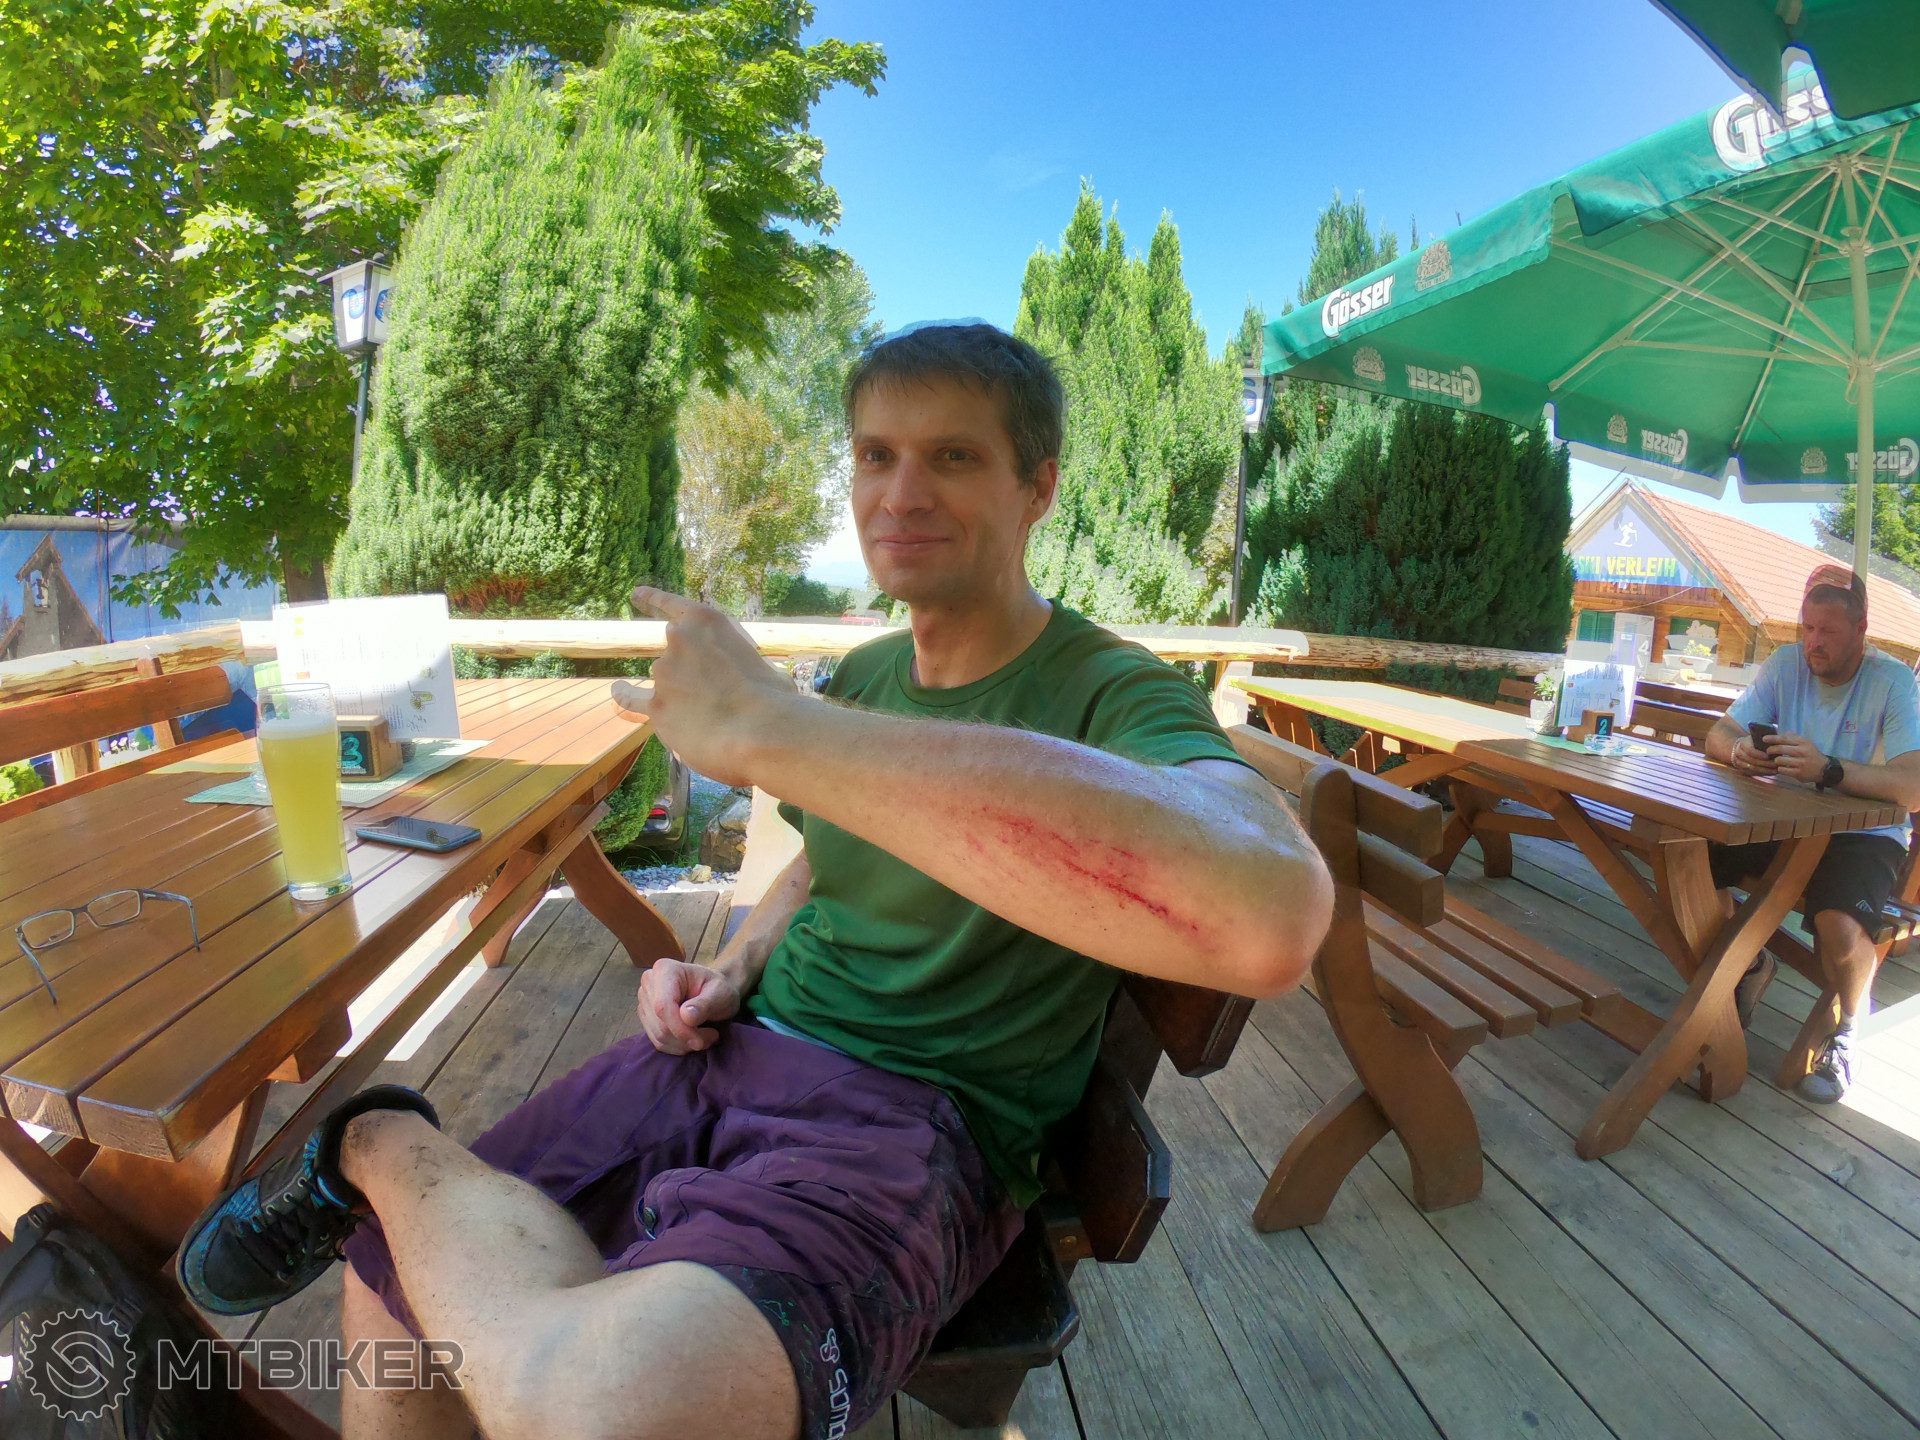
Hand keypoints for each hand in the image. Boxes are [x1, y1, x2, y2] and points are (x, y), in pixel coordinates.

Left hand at [628, 587, 805, 787]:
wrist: (761, 731)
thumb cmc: (774, 699)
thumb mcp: (762, 663)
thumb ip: (738, 666)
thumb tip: (734, 687)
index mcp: (708, 621)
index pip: (672, 604)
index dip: (653, 599)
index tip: (636, 594)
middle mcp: (679, 639)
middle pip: (675, 652)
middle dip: (693, 670)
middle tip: (720, 692)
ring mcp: (664, 672)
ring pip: (666, 680)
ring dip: (682, 693)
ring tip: (712, 716)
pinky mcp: (656, 707)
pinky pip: (632, 698)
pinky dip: (623, 693)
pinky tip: (617, 689)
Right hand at [637, 958, 740, 1053]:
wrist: (715, 991)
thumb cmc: (719, 989)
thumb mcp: (721, 993)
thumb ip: (705, 1004)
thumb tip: (686, 1016)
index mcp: (665, 970)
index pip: (663, 1006)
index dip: (680, 1029)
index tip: (700, 1041)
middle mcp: (649, 983)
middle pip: (660, 1025)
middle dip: (687, 1038)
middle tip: (712, 1036)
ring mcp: (645, 1001)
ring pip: (659, 1036)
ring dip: (684, 1044)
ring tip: (707, 1036)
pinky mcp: (647, 1017)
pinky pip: (658, 1041)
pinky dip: (678, 1046)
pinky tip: (694, 1038)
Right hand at [1730, 736, 1778, 774]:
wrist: (1744, 748)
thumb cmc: (1756, 742)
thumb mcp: (1759, 738)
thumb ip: (1767, 741)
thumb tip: (1778, 746)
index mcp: (1743, 744)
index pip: (1750, 750)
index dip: (1759, 754)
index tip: (1769, 756)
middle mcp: (1739, 754)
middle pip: (1751, 761)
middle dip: (1765, 763)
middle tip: (1776, 764)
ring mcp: (1739, 763)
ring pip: (1752, 769)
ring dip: (1765, 770)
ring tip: (1776, 770)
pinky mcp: (1741, 770)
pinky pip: (1752, 773)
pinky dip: (1762, 773)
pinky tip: (1771, 772)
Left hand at [1764, 730, 1827, 783]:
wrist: (1824, 769)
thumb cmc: (1811, 754)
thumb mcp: (1806, 743)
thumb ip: (1794, 737)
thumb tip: (1782, 733)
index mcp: (1803, 743)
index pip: (1784, 739)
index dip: (1772, 738)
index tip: (1764, 738)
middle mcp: (1802, 752)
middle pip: (1780, 749)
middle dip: (1771, 750)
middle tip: (1768, 751)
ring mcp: (1801, 763)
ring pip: (1779, 760)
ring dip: (1775, 761)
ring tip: (1777, 761)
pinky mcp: (1799, 773)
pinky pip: (1782, 770)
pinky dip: (1780, 768)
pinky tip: (1782, 767)